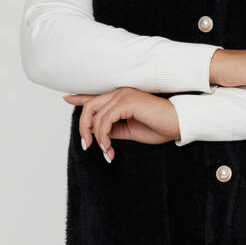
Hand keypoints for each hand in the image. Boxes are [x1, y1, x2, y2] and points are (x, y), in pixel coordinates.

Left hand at [62, 87, 180, 160]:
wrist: (178, 123)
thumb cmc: (160, 126)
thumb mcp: (131, 130)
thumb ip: (114, 129)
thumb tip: (100, 135)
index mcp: (121, 97)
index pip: (96, 96)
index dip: (80, 97)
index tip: (67, 98)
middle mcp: (120, 92)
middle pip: (90, 106)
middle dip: (84, 127)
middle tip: (86, 146)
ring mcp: (123, 95)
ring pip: (95, 116)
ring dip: (96, 137)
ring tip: (106, 151)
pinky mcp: (127, 102)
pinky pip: (105, 120)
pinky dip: (103, 136)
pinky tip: (109, 147)